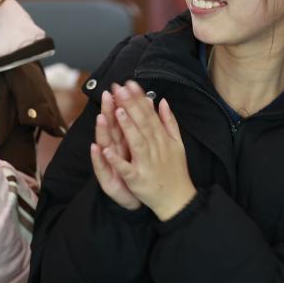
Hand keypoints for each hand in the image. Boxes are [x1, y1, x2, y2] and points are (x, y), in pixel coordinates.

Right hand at [90, 88, 139, 209]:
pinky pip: (102, 168)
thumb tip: (145, 103)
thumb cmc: (138, 173)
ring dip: (102, 131)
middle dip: (108, 111)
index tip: (118, 87)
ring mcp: (109, 164)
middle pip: (110, 128)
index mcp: (123, 142)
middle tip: (106, 95)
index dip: (119, 104)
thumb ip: (138, 127)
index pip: (121, 120)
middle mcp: (113, 151)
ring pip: (104, 145)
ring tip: (101, 116)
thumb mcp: (138, 148)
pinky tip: (96, 148)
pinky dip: (100, 158)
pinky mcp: (108, 180)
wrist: (138, 201)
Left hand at [101, 81, 195, 220]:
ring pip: (136, 142)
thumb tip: (163, 101)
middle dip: (130, 105)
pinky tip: (105, 150)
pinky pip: (125, 169)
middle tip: (119, 88)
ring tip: (117, 111)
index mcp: (162, 139)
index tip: (129, 83)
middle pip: (142, 124)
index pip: (149, 114)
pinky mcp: (137, 179)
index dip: (138, 99)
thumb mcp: (177, 143)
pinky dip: (116, 160)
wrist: (178, 199)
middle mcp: (155, 148)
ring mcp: (146, 164)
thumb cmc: (175, 171)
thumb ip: (169, 122)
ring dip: (127, 127)